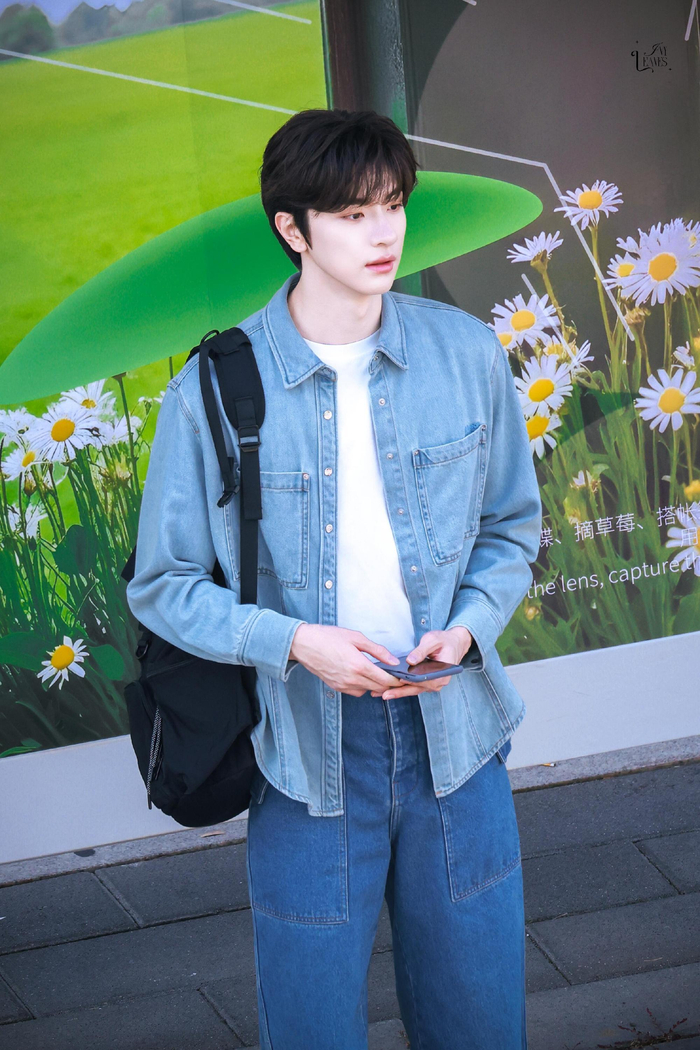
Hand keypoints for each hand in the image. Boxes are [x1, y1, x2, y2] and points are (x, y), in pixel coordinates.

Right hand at [289, 623, 412, 696]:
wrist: (304, 644)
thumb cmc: (328, 637)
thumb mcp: (356, 637)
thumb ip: (377, 650)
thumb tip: (393, 660)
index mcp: (358, 665)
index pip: (385, 680)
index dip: (397, 681)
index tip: (403, 678)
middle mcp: (351, 679)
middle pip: (378, 688)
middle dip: (388, 684)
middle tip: (394, 676)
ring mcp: (343, 685)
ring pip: (367, 691)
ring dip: (375, 685)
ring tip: (376, 672)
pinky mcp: (336, 687)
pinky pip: (355, 691)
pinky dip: (362, 686)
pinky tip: (360, 675)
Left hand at [371, 626, 472, 699]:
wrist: (453, 643)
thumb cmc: (444, 641)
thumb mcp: (432, 640)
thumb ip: (421, 650)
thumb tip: (410, 661)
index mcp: (442, 673)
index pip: (424, 680)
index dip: (410, 682)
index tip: (398, 682)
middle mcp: (438, 682)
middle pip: (417, 688)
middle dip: (400, 691)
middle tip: (384, 694)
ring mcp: (432, 684)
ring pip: (413, 690)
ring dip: (398, 692)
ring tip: (382, 693)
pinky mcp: (426, 683)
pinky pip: (413, 687)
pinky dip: (402, 688)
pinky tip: (389, 689)